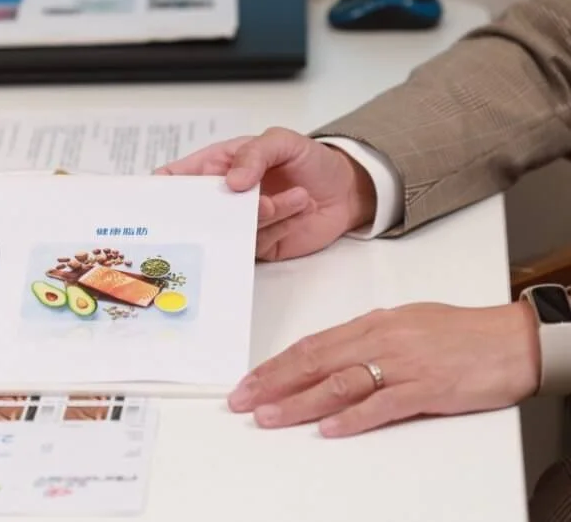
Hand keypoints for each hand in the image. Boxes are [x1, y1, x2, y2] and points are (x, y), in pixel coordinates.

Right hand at [155, 127, 377, 260]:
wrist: (346, 190)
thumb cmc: (310, 159)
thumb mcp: (282, 141)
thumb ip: (255, 154)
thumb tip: (233, 181)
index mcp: (216, 166)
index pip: (176, 177)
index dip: (161, 189)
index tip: (158, 197)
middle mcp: (222, 197)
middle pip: (196, 212)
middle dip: (212, 212)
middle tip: (242, 204)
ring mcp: (239, 223)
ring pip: (232, 229)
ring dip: (266, 213)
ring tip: (297, 196)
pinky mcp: (259, 245)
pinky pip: (257, 243)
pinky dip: (280, 226)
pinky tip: (300, 206)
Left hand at [227, 301, 540, 436]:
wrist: (509, 339)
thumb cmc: (460, 331)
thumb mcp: (403, 324)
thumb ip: (366, 339)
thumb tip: (332, 352)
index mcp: (371, 325)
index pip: (310, 345)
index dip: (275, 365)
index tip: (249, 380)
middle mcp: (380, 341)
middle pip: (315, 362)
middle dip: (273, 382)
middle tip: (244, 400)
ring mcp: (402, 365)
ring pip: (339, 383)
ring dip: (300, 402)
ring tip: (271, 416)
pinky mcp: (426, 389)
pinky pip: (383, 404)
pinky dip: (353, 418)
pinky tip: (330, 428)